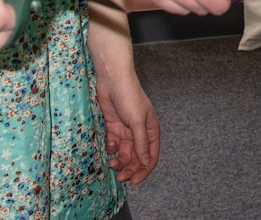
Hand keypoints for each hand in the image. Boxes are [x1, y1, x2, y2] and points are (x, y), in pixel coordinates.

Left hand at [89, 19, 160, 182]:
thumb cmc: (129, 96)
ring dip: (119, 161)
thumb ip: (141, 143)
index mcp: (151, 130)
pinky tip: (109, 148)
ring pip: (124, 154)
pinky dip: (111, 149)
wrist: (112, 79)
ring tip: (112, 163)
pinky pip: (113, 145)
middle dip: (130, 168)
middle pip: (137, 158)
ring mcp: (126, 131)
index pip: (151, 156)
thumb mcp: (137, 122)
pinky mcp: (113, 128)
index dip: (144, 170)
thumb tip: (147, 162)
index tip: (134, 181)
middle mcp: (140, 133)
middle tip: (120, 177)